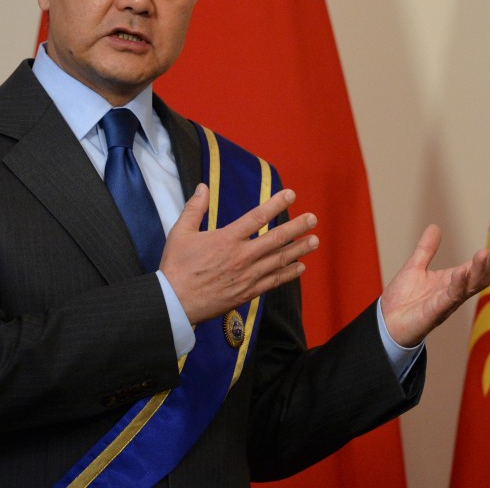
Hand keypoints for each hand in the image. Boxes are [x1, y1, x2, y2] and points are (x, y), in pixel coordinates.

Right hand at [159, 184, 318, 323]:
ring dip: (299, 250)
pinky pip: (273, 281)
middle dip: (297, 227)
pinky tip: (300, 267)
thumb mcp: (180, 233)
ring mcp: (247, 276)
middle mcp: (242, 256)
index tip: (291, 195)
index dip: (276, 204)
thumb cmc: (176, 267)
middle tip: (313, 219)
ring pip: (279, 260)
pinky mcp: (247, 292)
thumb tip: (202, 187)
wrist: (175, 303)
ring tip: (314, 241)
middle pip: (276, 239)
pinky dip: (289, 274)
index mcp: (227, 239)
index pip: (258, 217)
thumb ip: (194, 208)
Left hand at [380, 225, 489, 347]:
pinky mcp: (434, 313)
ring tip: (485, 254)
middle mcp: (453, 293)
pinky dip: (457, 286)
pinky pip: (449, 299)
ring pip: (469, 288)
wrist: (384, 324)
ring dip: (479, 271)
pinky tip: (461, 272)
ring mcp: (445, 304)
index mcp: (452, 282)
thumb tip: (435, 226)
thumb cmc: (402, 301)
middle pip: (480, 278)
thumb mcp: (415, 267)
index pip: (476, 267)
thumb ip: (427, 249)